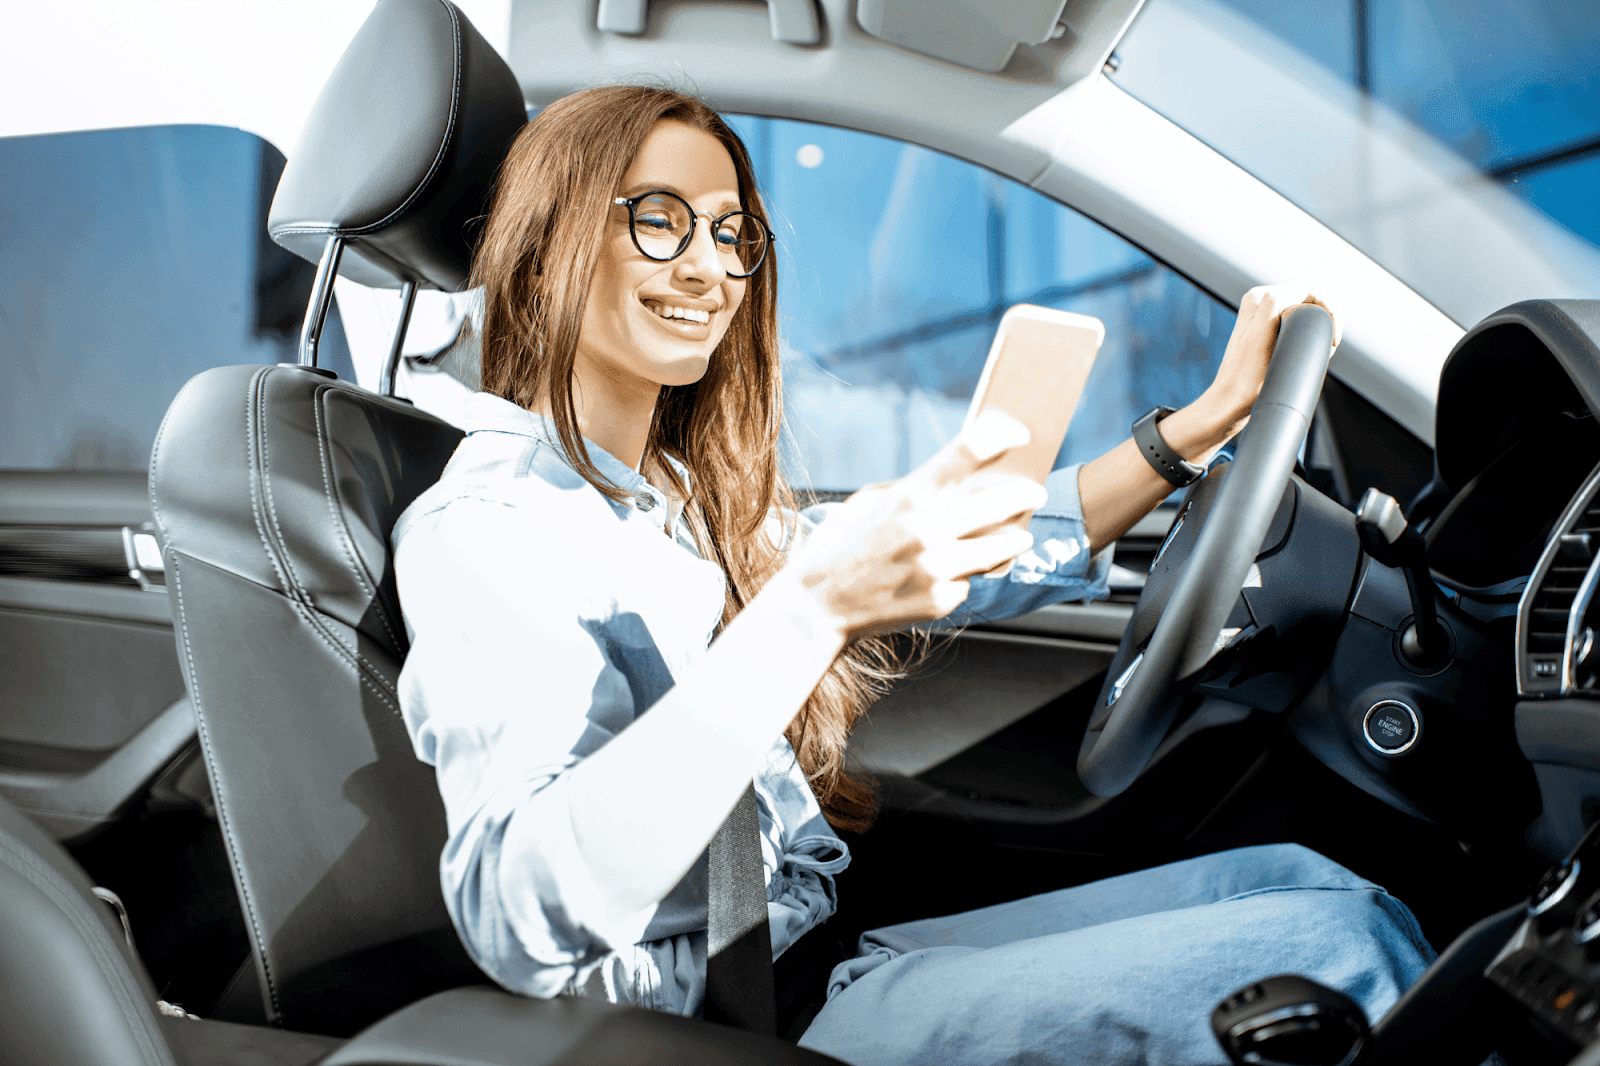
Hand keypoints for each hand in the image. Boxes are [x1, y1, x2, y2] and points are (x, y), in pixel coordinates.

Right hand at [782, 410, 1046, 640]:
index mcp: (910, 495)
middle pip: (1001, 503)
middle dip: (1024, 496)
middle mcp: (930, 529)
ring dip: (1014, 539)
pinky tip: (949, 574)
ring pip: (1000, 548)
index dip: (1001, 436)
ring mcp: (939, 568)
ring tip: (1020, 536)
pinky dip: (964, 576)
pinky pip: (969, 581)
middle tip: (1035, 494)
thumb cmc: (841, 547)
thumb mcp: (870, 504)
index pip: (968, 452)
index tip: (1020, 433)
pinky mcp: (942, 600)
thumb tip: (961, 483)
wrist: (818, 605)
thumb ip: (915, 490)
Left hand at [1200, 285, 1342, 436]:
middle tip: (1331, 346)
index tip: (1334, 340)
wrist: (1230, 402)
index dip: (1329, 309)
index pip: (1308, 290)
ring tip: (1325, 350)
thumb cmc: (1244, 379)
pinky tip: (1316, 350)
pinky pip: (1302, 321)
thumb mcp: (1258, 338)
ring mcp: (1266, 314)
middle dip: (1329, 317)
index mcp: (1258, 298)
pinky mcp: (1271, 329)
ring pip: (1309, 309)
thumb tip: (1281, 292)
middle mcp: (1261, 301)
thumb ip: (1270, 309)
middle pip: (1310, 297)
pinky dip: (1314, 333)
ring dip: (1323, 325)